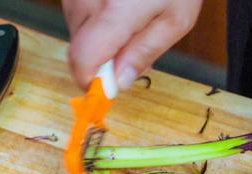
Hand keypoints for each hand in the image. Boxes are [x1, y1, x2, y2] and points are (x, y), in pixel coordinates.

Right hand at [63, 0, 201, 89]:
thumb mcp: (175, 20)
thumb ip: (144, 53)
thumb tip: (118, 83)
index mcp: (114, 12)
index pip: (82, 61)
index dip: (91, 80)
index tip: (107, 87)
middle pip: (78, 48)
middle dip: (102, 57)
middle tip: (134, 44)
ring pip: (76, 29)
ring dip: (99, 35)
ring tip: (130, 16)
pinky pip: (76, 9)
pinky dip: (95, 16)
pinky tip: (118, 4)